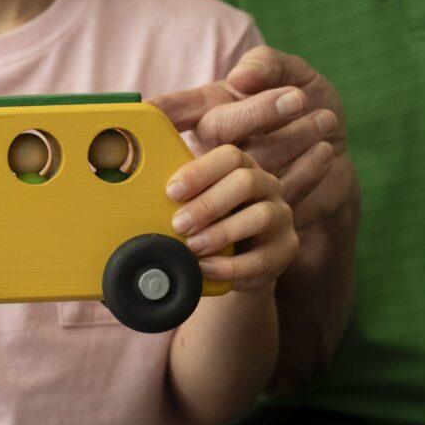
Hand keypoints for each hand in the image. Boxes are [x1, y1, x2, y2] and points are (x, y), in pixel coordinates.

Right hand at [151, 45, 354, 227]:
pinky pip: (278, 190)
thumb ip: (266, 63)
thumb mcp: (292, 72)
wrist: (337, 154)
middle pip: (216, 131)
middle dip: (259, 111)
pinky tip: (326, 149)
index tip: (145, 109)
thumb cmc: (306, 105)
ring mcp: (232, 183)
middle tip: (298, 97)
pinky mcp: (260, 210)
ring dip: (296, 136)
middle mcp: (211, 147)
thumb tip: (241, 78)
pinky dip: (309, 167)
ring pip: (252, 161)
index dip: (153, 113)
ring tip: (326, 119)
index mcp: (208, 109)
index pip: (170, 111)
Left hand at [167, 145, 298, 291]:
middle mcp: (268, 186)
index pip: (230, 156)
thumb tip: (137, 194)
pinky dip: (231, 266)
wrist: (235, 262)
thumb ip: (177, 197)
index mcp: (243, 168)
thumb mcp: (195, 205)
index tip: (172, 191)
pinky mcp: (287, 248)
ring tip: (193, 247)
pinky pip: (264, 257)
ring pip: (260, 216)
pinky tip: (206, 268)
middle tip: (178, 224)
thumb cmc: (208, 225)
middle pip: (246, 182)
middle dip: (208, 203)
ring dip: (222, 232)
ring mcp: (281, 216)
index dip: (200, 172)